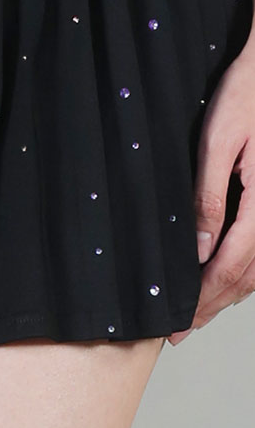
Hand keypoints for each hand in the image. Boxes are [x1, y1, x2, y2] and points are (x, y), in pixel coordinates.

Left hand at [169, 42, 254, 345]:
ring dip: (228, 294)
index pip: (231, 265)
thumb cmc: (242, 98)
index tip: (179, 322)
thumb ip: (208, 196)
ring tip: (197, 313)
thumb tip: (196, 247)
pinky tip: (224, 278)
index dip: (204, 298)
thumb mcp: (216, 142)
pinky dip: (244, 273)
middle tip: (181, 330)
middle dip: (213, 305)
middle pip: (248, 276)